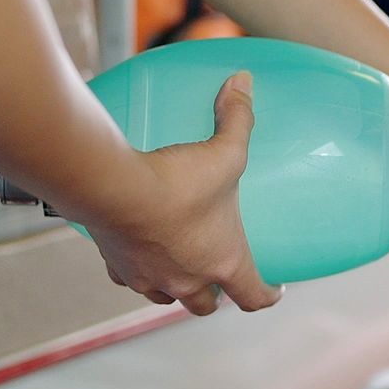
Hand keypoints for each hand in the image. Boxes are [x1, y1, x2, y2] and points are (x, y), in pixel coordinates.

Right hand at [76, 72, 281, 315]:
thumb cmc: (177, 181)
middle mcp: (188, 280)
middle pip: (205, 305)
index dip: (267, 294)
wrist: (114, 190)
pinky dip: (136, 271)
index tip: (274, 288)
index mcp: (224, 262)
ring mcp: (150, 278)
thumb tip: (245, 82)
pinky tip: (135, 253)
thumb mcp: (222, 150)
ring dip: (175, 288)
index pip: (254, 296)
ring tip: (177, 268)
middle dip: (215, 296)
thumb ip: (238, 118)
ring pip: (166, 297)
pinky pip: (129, 279)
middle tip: (220, 279)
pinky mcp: (118, 266)